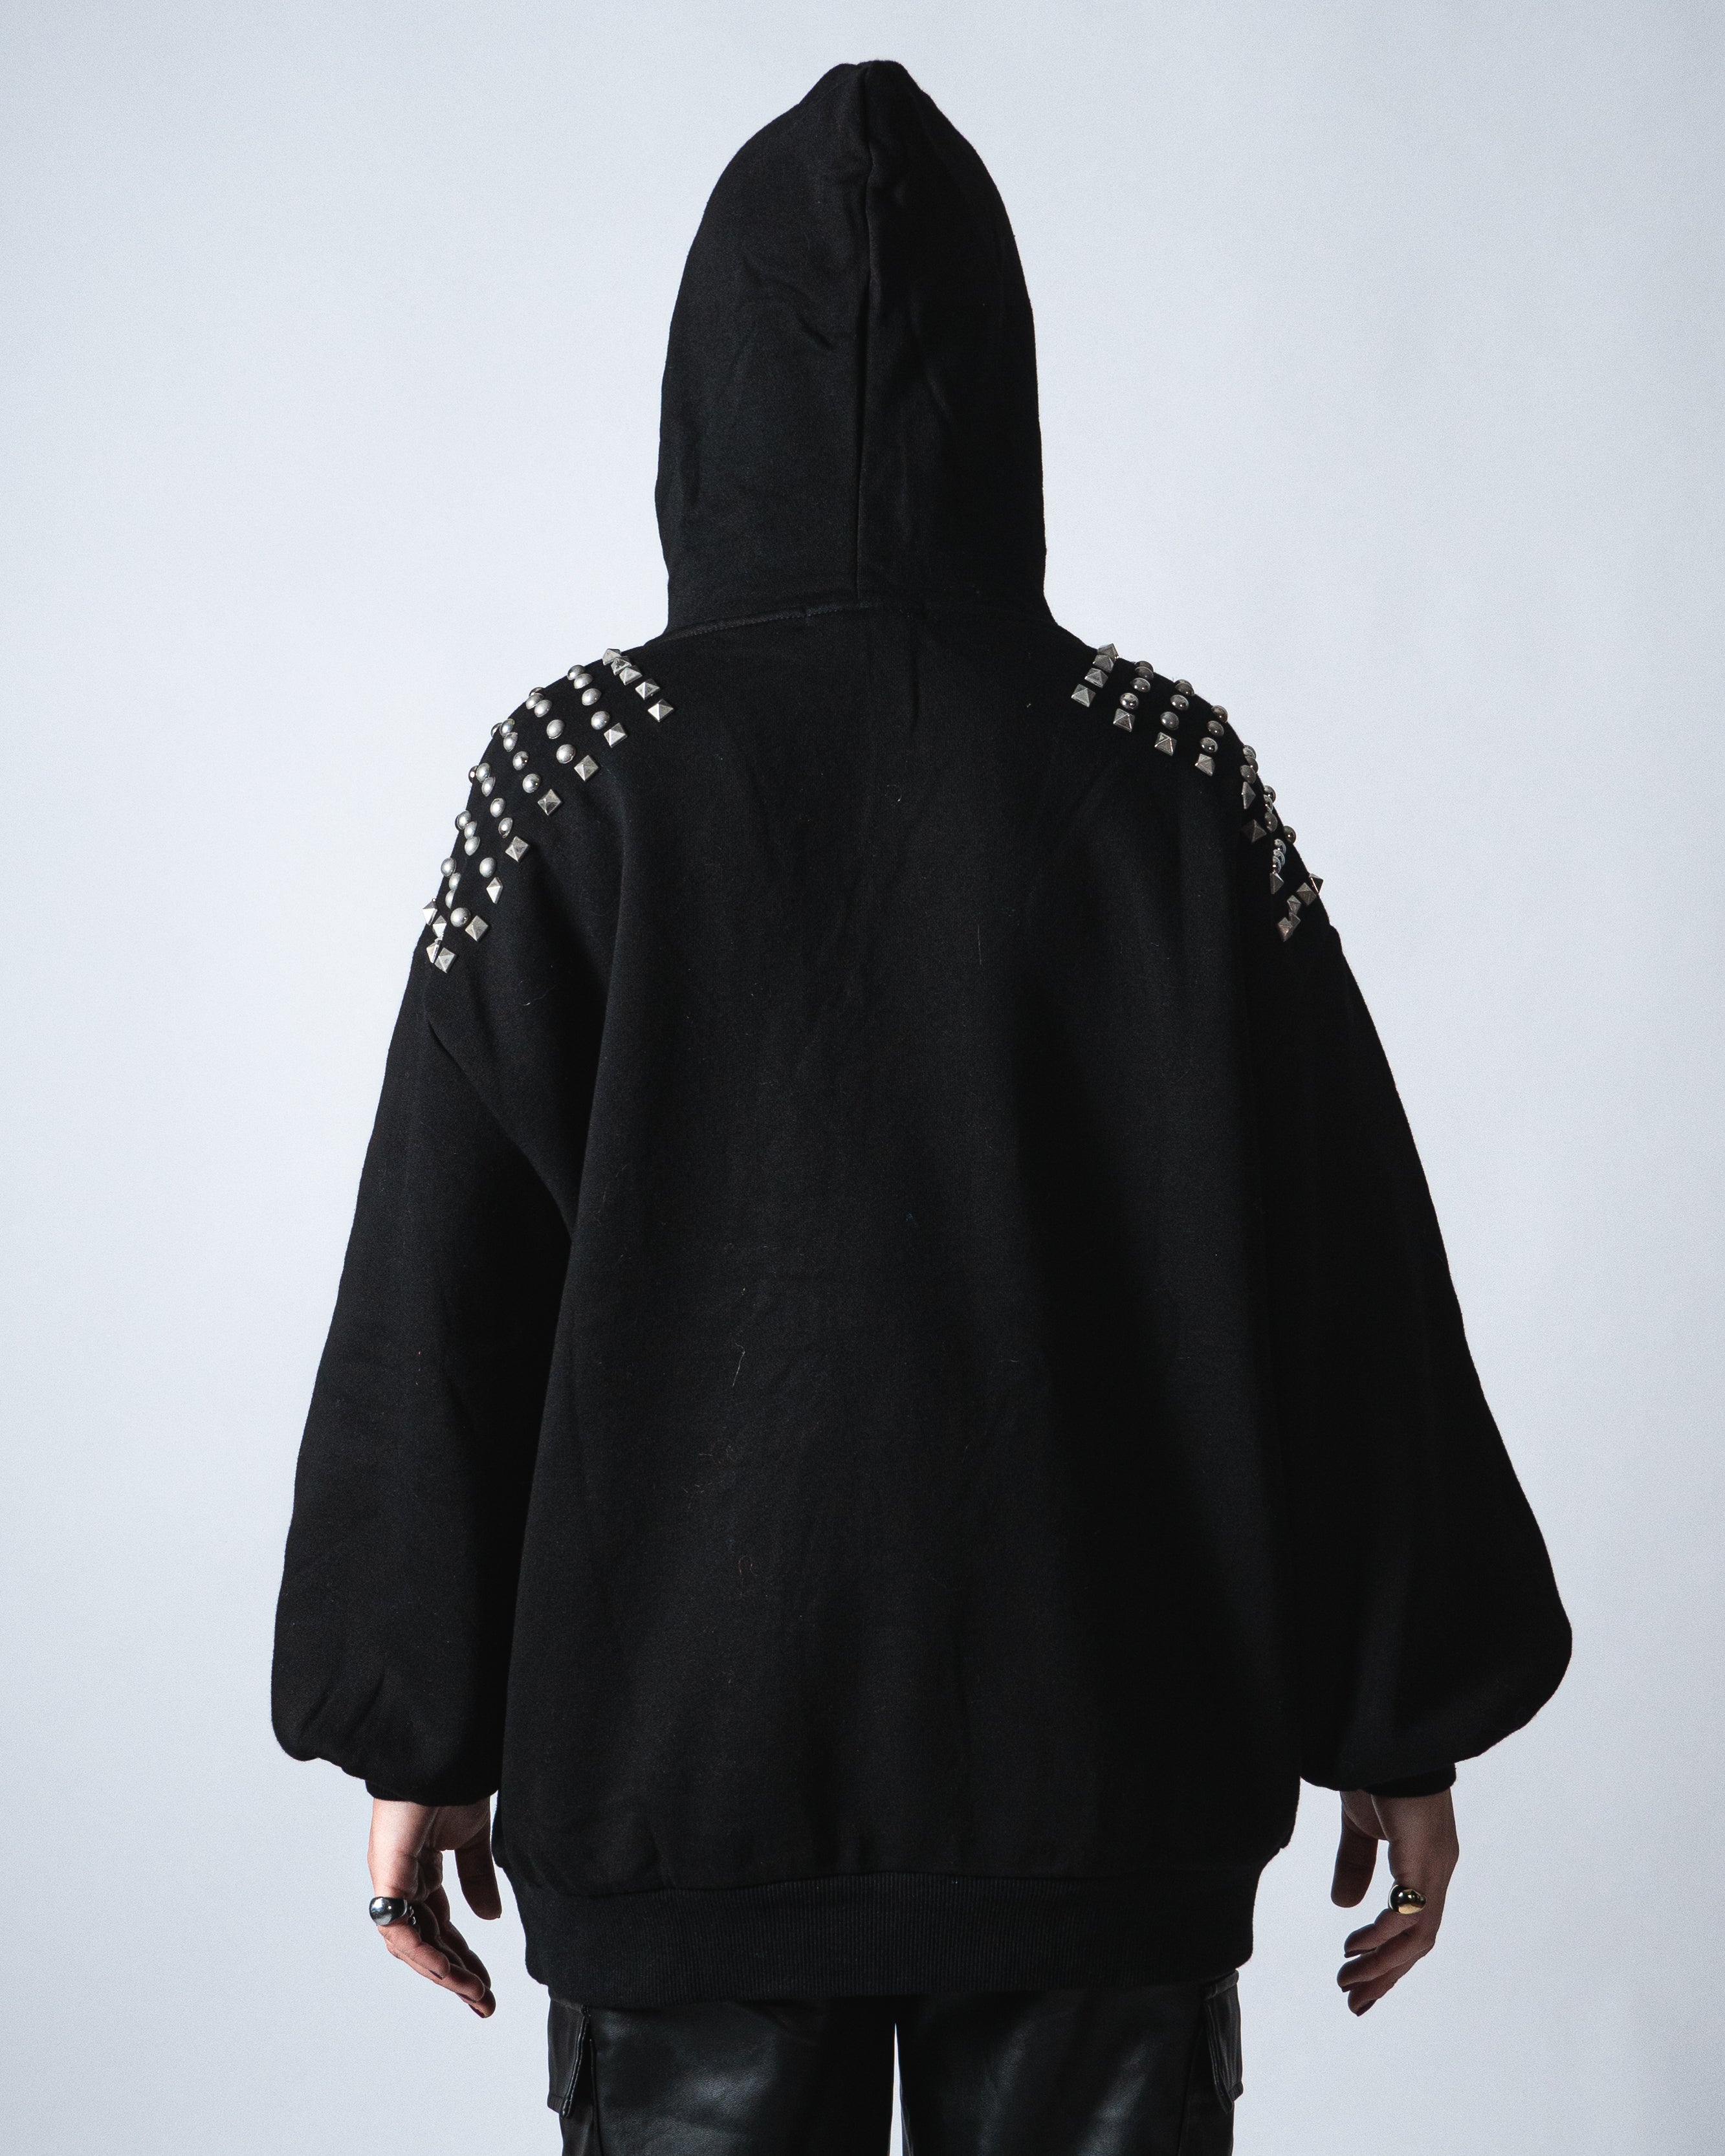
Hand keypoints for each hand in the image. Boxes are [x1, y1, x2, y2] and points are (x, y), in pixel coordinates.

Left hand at [367, 1798, 501, 2016]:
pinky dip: (422, 1952)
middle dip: (455, 1977)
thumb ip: (477, 1877)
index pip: (438, 1929)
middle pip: (425, 1944)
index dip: (462, 1959)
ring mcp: (391, 1881)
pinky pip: (400, 1928)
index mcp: (420, 1873)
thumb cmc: (451, 1783)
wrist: (439, 1754)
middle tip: (484, 2003)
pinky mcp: (388, 1875)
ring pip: (411, 1945)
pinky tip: (448, 1971)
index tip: (487, 1985)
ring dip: (443, 1973)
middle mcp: (401, 1883)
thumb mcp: (473, 1838)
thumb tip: (488, 1918)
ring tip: (474, 1993)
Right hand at [1330, 1788, 1458, 2014]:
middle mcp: (1438, 1870)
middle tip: (1355, 2002)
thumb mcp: (1359, 1828)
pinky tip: (1358, 1944)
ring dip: (1382, 1963)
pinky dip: (1383, 1932)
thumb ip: (1354, 1864)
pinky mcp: (1422, 1856)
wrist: (1387, 1741)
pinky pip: (1409, 1909)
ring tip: (1348, 1979)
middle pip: (1419, 1942)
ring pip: (1418, 1935)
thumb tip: (1343, 1905)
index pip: (1415, 1928)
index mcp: (1427, 1864)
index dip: (1389, 1961)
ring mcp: (1435, 1865)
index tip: (1361, 1987)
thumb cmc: (1378, 1777)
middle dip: (1386, 1976)